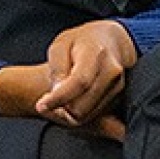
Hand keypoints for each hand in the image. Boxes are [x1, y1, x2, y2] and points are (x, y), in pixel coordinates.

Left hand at [0, 20, 136, 132]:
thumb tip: (56, 92)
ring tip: (58, 98)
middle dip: (60, 108)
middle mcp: (111, 72)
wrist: (112, 43)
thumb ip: (57, 67)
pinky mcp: (118, 99)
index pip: (79, 82)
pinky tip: (71, 100)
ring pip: (86, 115)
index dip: (59, 97)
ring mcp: (117, 87)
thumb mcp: (61, 44)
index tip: (40, 106)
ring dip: (68, 113)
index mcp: (96, 54)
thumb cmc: (82, 42)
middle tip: (47, 99)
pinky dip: (78, 114)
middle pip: (81, 106)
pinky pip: (93, 116)